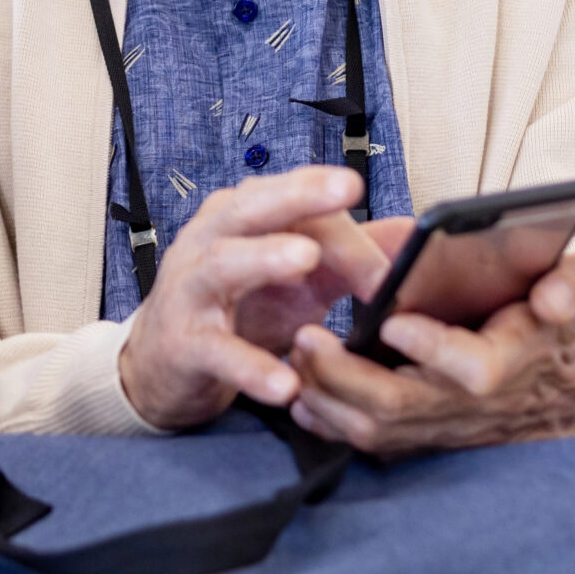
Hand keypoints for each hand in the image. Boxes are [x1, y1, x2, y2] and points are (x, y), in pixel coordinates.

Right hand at [117, 168, 386, 430]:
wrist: (163, 364)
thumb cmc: (238, 310)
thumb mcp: (297, 278)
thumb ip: (346, 255)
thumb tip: (410, 239)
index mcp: (241, 216)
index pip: (296, 203)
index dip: (343, 218)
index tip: (394, 249)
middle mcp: (210, 239)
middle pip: (251, 207)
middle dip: (297, 194)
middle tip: (344, 189)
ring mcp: (191, 289)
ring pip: (223, 262)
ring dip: (264, 257)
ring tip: (305, 259)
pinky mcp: (183, 343)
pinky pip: (217, 351)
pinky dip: (250, 366)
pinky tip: (285, 384)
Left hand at [284, 249, 574, 457]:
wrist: (561, 391)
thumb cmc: (555, 327)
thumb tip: (553, 294)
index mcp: (510, 362)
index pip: (473, 369)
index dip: (434, 349)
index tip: (393, 320)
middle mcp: (470, 405)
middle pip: (402, 406)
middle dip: (347, 376)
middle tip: (306, 337)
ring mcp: (440, 428)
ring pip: (375, 430)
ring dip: (327, 399)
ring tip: (294, 356)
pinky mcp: (419, 439)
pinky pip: (367, 442)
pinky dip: (328, 421)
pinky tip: (297, 393)